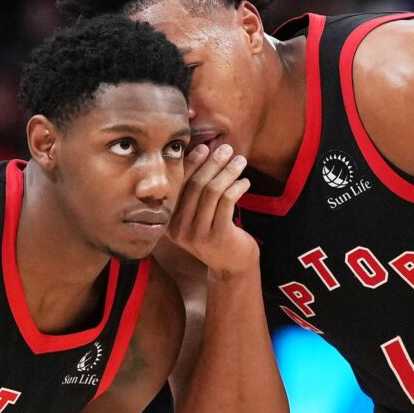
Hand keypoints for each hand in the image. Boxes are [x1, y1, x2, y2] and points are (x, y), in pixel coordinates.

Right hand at [160, 143, 257, 278]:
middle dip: (212, 163)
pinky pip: (227, 201)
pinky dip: (237, 186)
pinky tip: (245, 182)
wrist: (231, 266)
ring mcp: (197, 234)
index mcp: (168, 221)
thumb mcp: (198, 215)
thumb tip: (200, 151)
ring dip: (228, 172)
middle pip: (196, 185)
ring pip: (212, 191)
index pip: (178, 186)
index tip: (204, 147)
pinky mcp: (218, 236)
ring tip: (240, 161)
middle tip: (226, 149)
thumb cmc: (215, 233)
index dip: (191, 164)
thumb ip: (193, 192)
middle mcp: (178, 229)